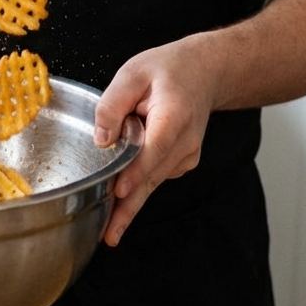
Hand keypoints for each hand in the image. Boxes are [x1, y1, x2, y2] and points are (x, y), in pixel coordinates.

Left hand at [92, 36, 217, 246]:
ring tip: (108, 228)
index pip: (153, 150)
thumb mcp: (133, 73)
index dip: (135, 173)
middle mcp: (185, 143)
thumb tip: (101, 138)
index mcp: (174, 118)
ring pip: (153, 182)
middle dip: (129, 207)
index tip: (119, 192)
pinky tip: (120, 190)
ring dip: (131, 202)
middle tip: (109, 235)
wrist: (204, 72)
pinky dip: (138, 185)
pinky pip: (155, 176)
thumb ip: (113, 103)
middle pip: (152, 178)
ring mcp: (187, 156)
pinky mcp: (182, 162)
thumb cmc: (168, 70)